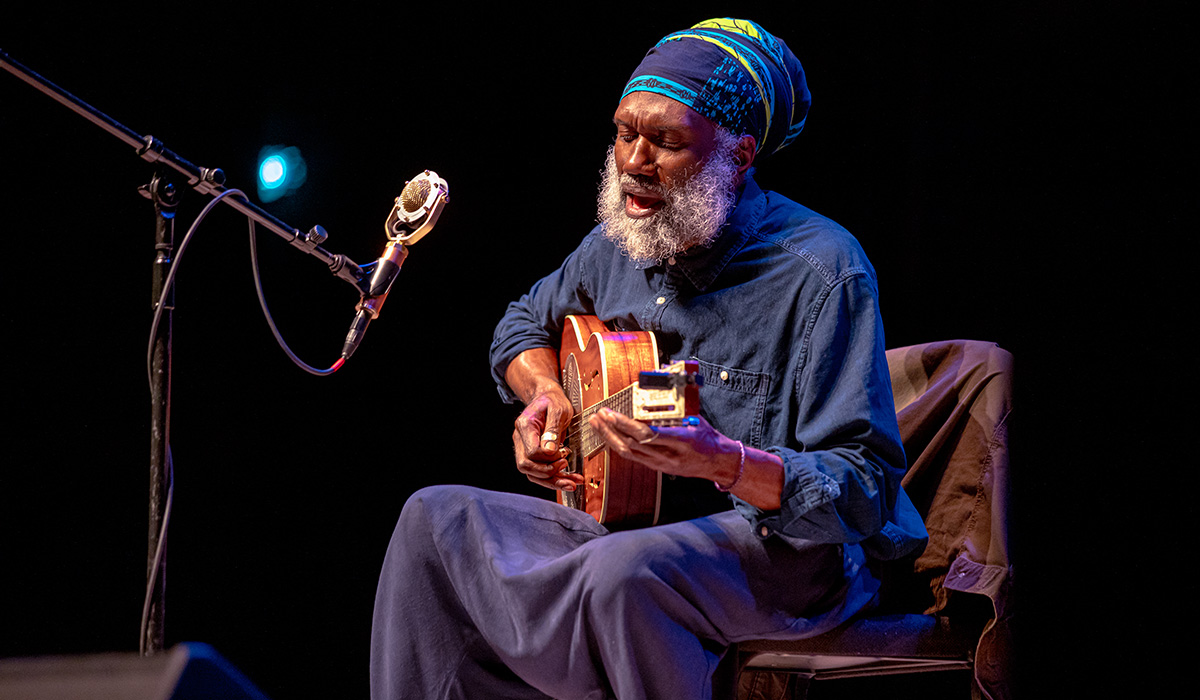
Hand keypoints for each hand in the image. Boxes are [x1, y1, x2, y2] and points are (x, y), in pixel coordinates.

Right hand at [512, 387, 585, 491]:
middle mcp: (520, 438)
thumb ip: (553, 429)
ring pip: (532, 473)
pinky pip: (540, 472)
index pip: (531, 452)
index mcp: (525, 426)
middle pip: (526, 466)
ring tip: (572, 483)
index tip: (564, 453)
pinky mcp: (533, 455)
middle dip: (548, 474)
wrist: (548, 397)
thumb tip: (550, 452)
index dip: (548, 458)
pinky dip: (554, 478)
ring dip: (552, 481)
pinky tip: (569, 479)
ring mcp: (524, 447)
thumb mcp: (558, 409)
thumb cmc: (553, 401)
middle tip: (566, 468)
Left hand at [586, 408, 741, 483]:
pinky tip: (607, 435)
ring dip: (609, 437)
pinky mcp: (656, 467)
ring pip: (629, 452)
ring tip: (597, 424)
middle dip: (612, 429)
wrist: (718, 462)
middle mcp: (669, 455)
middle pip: (633, 444)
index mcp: (681, 440)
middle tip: (599, 415)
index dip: (626, 424)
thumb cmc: (708, 437)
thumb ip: (677, 401)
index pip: (648, 434)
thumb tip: (664, 376)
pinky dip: (617, 444)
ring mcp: (661, 464)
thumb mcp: (697, 416)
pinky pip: (632, 456)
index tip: (611, 413)